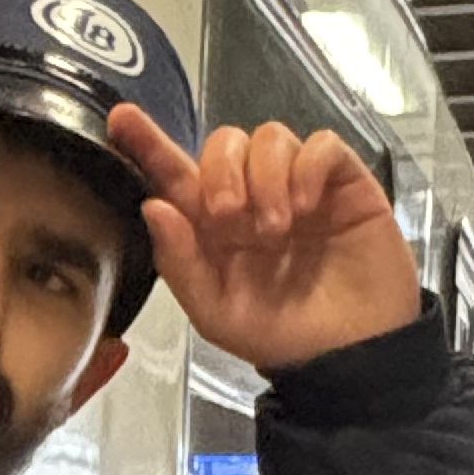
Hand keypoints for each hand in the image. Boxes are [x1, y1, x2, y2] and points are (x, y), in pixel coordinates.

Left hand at [104, 106, 424, 375]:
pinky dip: (308, 167)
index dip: (148, 143)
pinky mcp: (342, 182)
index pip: (175, 173)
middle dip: (220, 170)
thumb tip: (153, 206)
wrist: (351, 354)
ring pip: (270, 136)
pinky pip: (321, 144)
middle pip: (223, 142)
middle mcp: (251, 197)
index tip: (122, 119)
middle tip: (229, 215)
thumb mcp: (216, 313)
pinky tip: (307, 208)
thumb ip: (180, 263)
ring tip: (278, 229)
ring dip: (266, 177)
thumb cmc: (283, 336)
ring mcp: (298, 185)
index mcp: (212, 226)